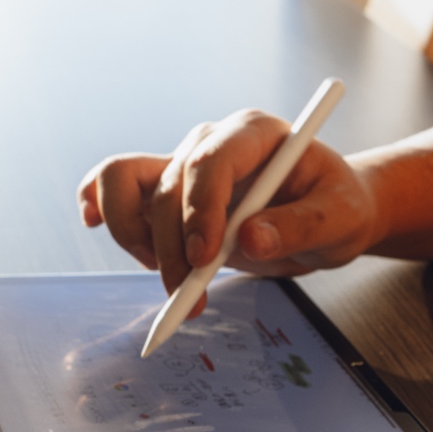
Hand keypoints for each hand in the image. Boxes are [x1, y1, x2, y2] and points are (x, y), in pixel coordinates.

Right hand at [78, 108, 383, 310]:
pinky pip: (114, 187)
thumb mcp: (340, 219)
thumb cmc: (336, 207)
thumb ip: (302, 226)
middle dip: (171, 248)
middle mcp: (211, 142)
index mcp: (256, 133)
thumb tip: (252, 239)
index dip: (200, 209)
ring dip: (133, 237)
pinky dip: (100, 206)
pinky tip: (92, 221)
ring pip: (125, 184)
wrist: (324, 215)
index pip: (211, 161)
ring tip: (170, 279)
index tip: (206, 257)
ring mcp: (181, 164)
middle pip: (167, 187)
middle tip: (189, 299)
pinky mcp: (164, 191)